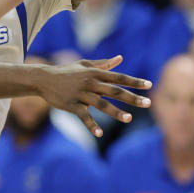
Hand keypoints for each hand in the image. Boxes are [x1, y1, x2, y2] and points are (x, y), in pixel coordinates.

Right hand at [35, 55, 151, 136]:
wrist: (44, 78)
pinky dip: (91, 125)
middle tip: (148, 103)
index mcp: (95, 73)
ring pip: (102, 104)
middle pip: (115, 91)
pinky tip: (100, 133)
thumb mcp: (85, 64)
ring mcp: (81, 94)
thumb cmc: (67, 71)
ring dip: (116, 112)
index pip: (119, 77)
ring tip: (129, 119)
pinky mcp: (71, 105)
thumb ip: (104, 64)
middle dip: (132, 98)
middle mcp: (91, 83)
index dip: (134, 81)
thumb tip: (120, 58)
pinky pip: (84, 116)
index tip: (149, 85)